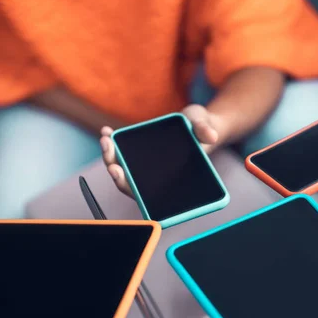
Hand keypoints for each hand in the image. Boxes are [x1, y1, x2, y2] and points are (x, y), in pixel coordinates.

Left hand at [100, 105, 219, 197]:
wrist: (199, 124)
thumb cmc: (202, 131)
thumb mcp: (204, 127)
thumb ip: (206, 131)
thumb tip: (211, 136)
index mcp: (170, 180)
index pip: (147, 193)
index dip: (130, 187)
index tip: (119, 172)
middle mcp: (154, 176)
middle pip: (129, 182)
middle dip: (115, 170)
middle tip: (110, 154)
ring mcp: (145, 166)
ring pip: (122, 169)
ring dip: (110, 156)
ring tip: (106, 138)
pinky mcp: (139, 153)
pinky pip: (121, 153)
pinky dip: (112, 144)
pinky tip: (107, 131)